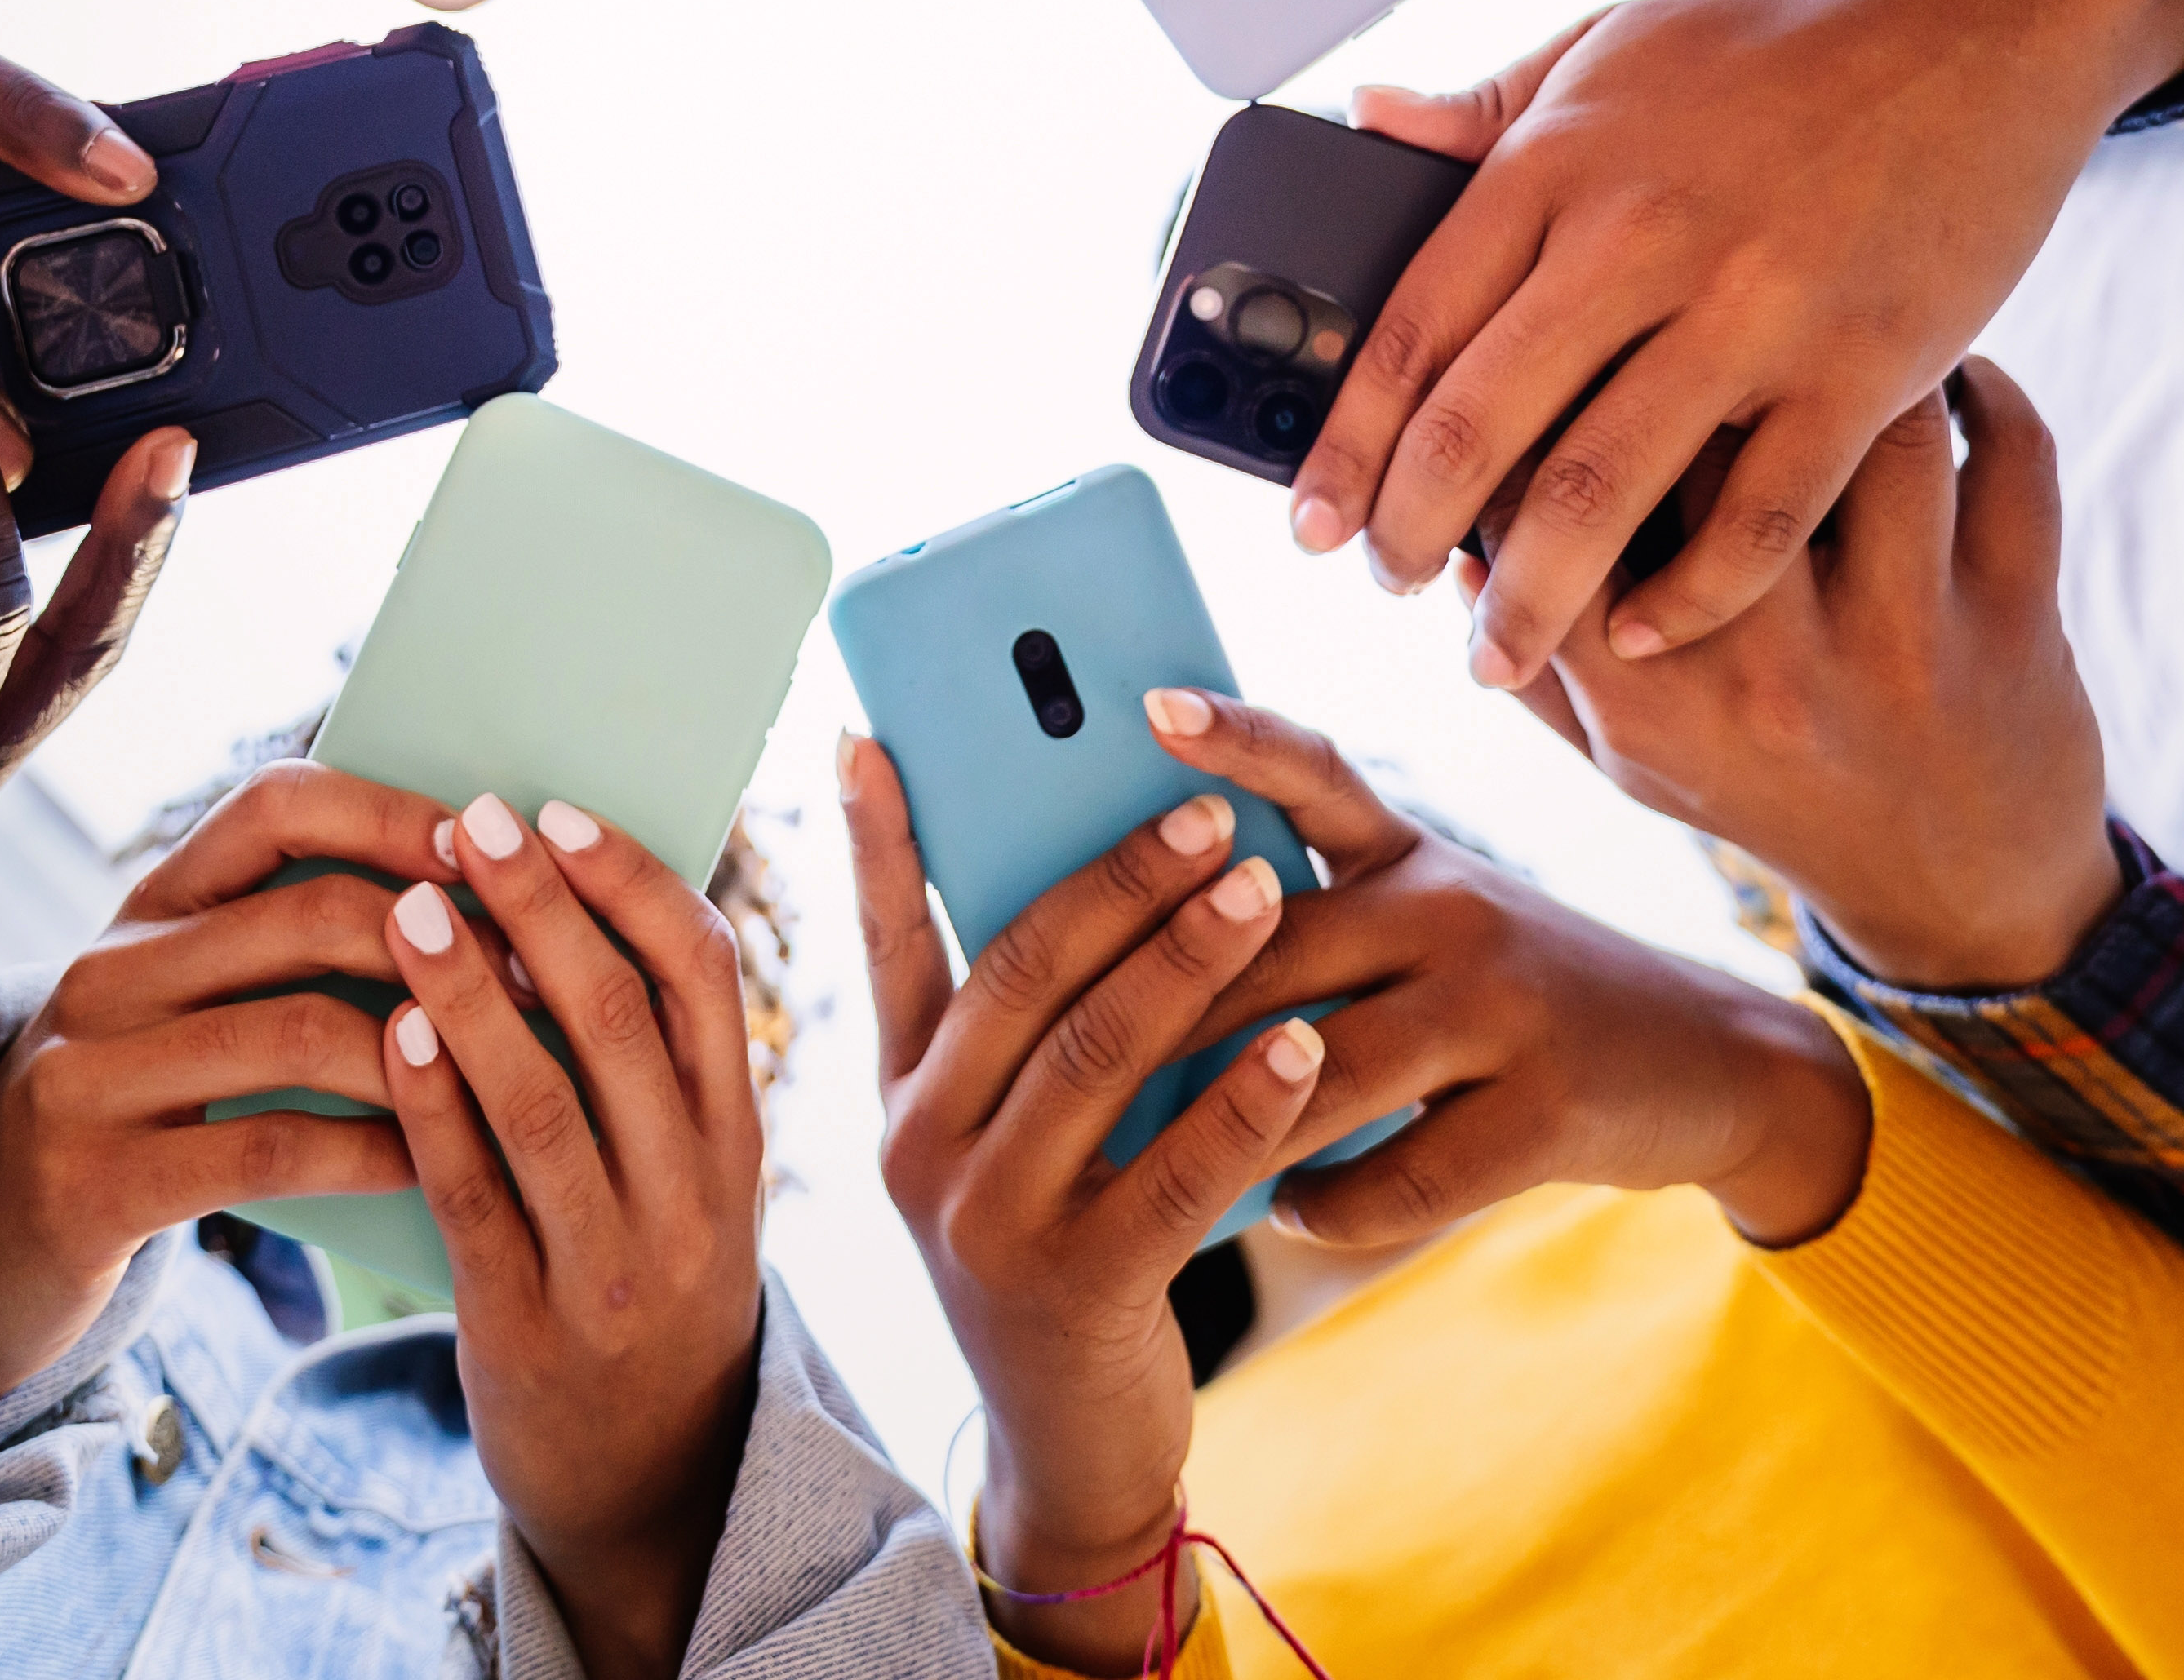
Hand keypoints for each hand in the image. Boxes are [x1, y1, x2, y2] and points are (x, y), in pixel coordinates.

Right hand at [0, 759, 459, 1472]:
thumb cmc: (133, 1121)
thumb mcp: (185, 1013)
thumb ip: (287, 952)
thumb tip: (478, 896)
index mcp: (146, 908)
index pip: (273, 806)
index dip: (390, 812)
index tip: (491, 843)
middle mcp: (108, 970)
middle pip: (305, 913)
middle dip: (442, 939)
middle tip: (543, 978)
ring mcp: (87, 1074)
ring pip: (293, 1029)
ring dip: (424, 1050)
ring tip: (513, 1071)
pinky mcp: (90, 1181)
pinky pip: (266, 1147)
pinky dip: (371, 1149)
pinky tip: (438, 1163)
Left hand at [381, 793, 771, 1679]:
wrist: (654, 1484)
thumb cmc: (653, 1282)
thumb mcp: (694, 1176)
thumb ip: (653, 1063)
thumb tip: (558, 898)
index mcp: (741, 1133)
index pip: (705, 973)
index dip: (631, 881)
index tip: (556, 812)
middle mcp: (695, 1191)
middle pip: (619, 1017)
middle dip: (539, 905)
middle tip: (467, 819)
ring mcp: (616, 1264)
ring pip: (543, 1100)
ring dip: (468, 991)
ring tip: (405, 906)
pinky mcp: (530, 1325)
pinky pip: (475, 1197)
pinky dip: (432, 1108)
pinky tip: (391, 1034)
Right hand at [840, 731, 1324, 1675]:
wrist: (1071, 1451)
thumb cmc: (1067, 1256)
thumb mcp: (1014, 1144)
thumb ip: (1033, 1035)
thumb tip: (1100, 883)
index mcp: (904, 1096)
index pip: (885, 942)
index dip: (881, 837)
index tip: (878, 730)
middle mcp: (920, 1147)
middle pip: (1016, 974)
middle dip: (1112, 876)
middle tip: (1201, 804)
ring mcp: (989, 1221)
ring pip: (1095, 1055)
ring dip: (1187, 960)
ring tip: (1261, 883)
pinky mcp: (1074, 1287)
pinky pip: (1172, 1170)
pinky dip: (1244, 1098)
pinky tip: (1305, 1044)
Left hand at [1144, 688, 1869, 1249]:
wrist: (1709, 1060)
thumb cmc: (1522, 990)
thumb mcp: (1436, 914)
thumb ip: (1320, 916)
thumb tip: (1145, 953)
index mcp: (1411, 853)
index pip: (1313, 774)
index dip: (1233, 737)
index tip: (1150, 706)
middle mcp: (1451, 908)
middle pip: (1269, 952)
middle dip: (1157, 1014)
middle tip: (1061, 1067)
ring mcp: (1503, 1007)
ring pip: (1322, 1070)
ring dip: (1231, 1127)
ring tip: (1155, 1164)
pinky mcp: (1547, 1112)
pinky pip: (1403, 1171)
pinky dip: (1330, 1203)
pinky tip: (1288, 1212)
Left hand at [1284, 0, 2183, 672]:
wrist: (1978, 29)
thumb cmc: (1774, 45)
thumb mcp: (1608, 44)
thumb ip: (1484, 108)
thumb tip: (1362, 120)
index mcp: (1559, 163)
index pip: (1415, 328)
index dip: (1347, 442)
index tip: (1310, 520)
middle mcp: (1639, 239)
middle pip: (1481, 427)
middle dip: (1411, 533)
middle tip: (1387, 589)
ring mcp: (1754, 312)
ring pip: (1601, 493)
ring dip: (1529, 596)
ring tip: (1493, 651)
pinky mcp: (1861, 369)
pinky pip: (1758, 517)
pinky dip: (1692, 595)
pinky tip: (1643, 630)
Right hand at [1518, 364, 2121, 992]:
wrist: (1961, 899)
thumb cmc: (1771, 800)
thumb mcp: (1633, 759)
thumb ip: (1541, 663)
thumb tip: (1458, 542)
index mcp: (1655, 700)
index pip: (1556, 511)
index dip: (1540, 411)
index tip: (1551, 354)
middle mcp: (1771, 668)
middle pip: (1705, 445)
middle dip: (1683, 351)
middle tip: (1689, 296)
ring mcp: (1905, 642)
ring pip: (1876, 428)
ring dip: (1854, 358)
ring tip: (1822, 321)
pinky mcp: (2019, 616)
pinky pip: (2012, 452)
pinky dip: (1989, 388)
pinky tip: (1945, 364)